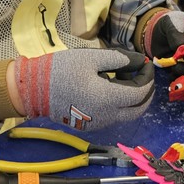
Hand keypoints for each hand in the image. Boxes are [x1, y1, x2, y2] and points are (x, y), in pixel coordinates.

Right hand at [13, 49, 153, 130]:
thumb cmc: (62, 70)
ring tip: (124, 78)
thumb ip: (120, 59)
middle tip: (144, 76)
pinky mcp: (91, 125)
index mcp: (108, 99)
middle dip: (147, 93)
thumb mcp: (92, 58)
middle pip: (139, 109)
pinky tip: (111, 88)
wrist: (35, 89)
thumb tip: (140, 61)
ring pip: (127, 115)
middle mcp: (107, 116)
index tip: (146, 64)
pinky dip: (120, 104)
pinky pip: (113, 116)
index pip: (140, 93)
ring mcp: (99, 123)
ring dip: (133, 99)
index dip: (148, 78)